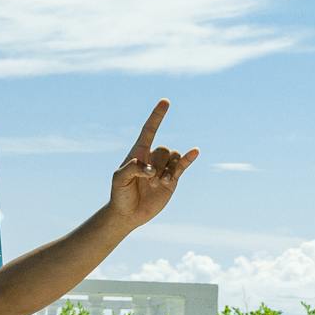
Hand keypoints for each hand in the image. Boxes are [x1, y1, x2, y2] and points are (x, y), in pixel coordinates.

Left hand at [104, 100, 198, 230]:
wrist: (129, 213)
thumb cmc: (120, 194)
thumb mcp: (119, 179)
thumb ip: (131, 169)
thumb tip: (148, 167)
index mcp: (138, 152)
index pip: (149, 130)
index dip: (157, 116)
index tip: (166, 102)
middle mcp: (152, 157)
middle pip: (163, 149)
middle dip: (158, 164)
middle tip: (148, 180)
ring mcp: (164, 167)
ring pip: (173, 158)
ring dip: (168, 171)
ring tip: (158, 184)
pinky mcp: (172, 179)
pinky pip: (182, 165)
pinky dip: (189, 158)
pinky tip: (195, 151)